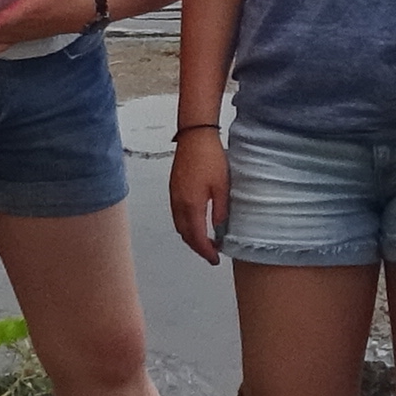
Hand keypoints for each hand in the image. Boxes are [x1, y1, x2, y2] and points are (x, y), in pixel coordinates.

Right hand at [167, 122, 226, 259]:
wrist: (195, 136)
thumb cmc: (210, 158)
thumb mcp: (222, 186)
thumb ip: (220, 210)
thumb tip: (219, 229)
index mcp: (191, 205)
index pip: (196, 237)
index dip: (205, 251)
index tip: (215, 259)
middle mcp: (178, 203)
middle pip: (185, 234)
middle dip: (197, 247)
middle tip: (212, 253)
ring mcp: (174, 196)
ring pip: (179, 225)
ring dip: (191, 236)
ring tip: (206, 241)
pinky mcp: (174, 189)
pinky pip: (177, 215)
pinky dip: (186, 225)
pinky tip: (197, 223)